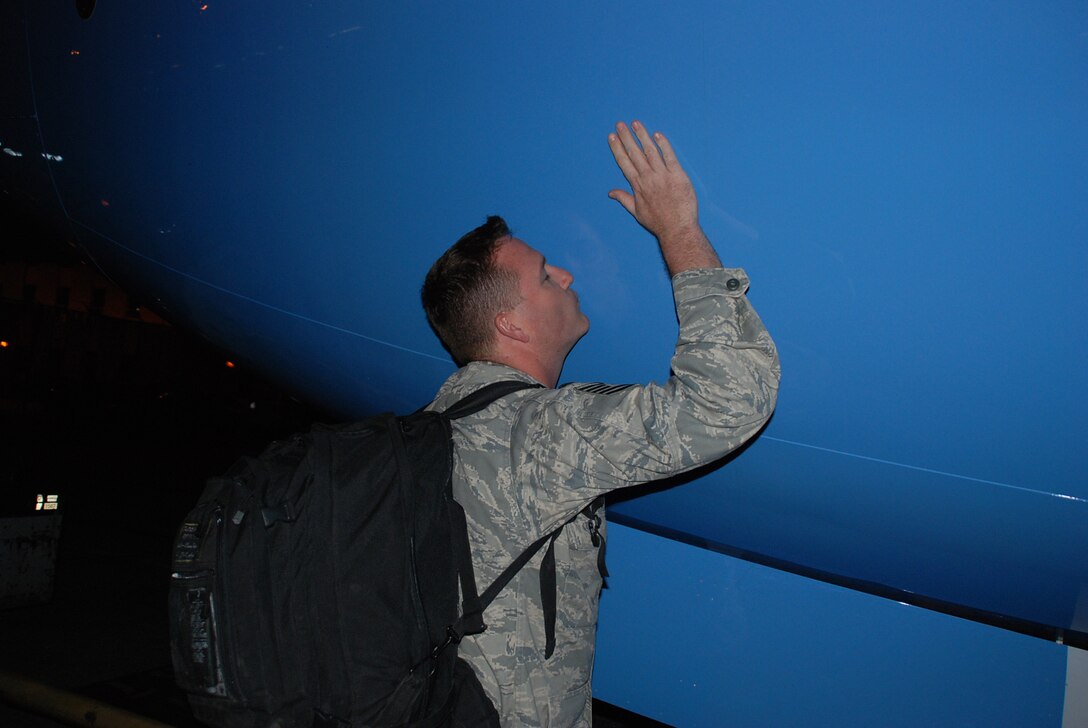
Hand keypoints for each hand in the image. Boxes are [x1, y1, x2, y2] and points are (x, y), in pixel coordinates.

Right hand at [608, 121, 719, 273]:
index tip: (612, 137)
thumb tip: (610, 192)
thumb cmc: (658, 222)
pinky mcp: (678, 175)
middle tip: (619, 124)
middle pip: (635, 153)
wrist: (677, 229)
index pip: (624, 162)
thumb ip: (624, 199)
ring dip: (642, 136)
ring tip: (635, 123)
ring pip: (650, 151)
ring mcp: (663, 175)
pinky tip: (657, 135)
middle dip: (626, 137)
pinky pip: (669, 156)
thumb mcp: (637, 213)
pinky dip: (663, 145)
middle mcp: (648, 178)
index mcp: (638, 186)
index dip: (617, 148)